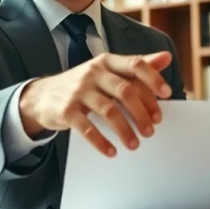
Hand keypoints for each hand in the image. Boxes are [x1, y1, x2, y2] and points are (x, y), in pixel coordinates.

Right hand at [19, 51, 173, 156]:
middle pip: (125, 91)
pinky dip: (101, 142)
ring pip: (109, 110)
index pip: (135, 64)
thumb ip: (136, 65)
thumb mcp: (108, 70)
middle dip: (142, 112)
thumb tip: (166, 57)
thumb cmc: (83, 84)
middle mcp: (93, 72)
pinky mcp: (66, 110)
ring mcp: (78, 90)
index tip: (167, 94)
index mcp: (107, 61)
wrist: (42, 96)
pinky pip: (87, 128)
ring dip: (125, 130)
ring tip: (135, 144)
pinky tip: (112, 151)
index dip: (153, 78)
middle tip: (151, 129)